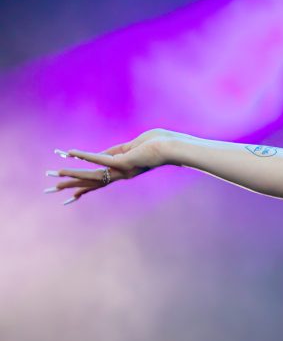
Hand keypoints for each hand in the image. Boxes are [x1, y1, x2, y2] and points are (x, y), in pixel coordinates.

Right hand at [45, 128, 185, 204]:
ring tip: (54, 175)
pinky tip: (70, 153)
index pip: (100, 182)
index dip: (83, 188)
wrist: (174, 147)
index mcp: (124, 172)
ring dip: (72, 173)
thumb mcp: (133, 146)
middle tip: (50, 189)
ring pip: (92, 174)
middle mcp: (121, 175)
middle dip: (70, 185)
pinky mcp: (123, 162)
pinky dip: (84, 155)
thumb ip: (116, 151)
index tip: (69, 197)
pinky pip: (99, 159)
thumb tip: (101, 154)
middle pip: (91, 183)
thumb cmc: (159, 144)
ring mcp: (122, 170)